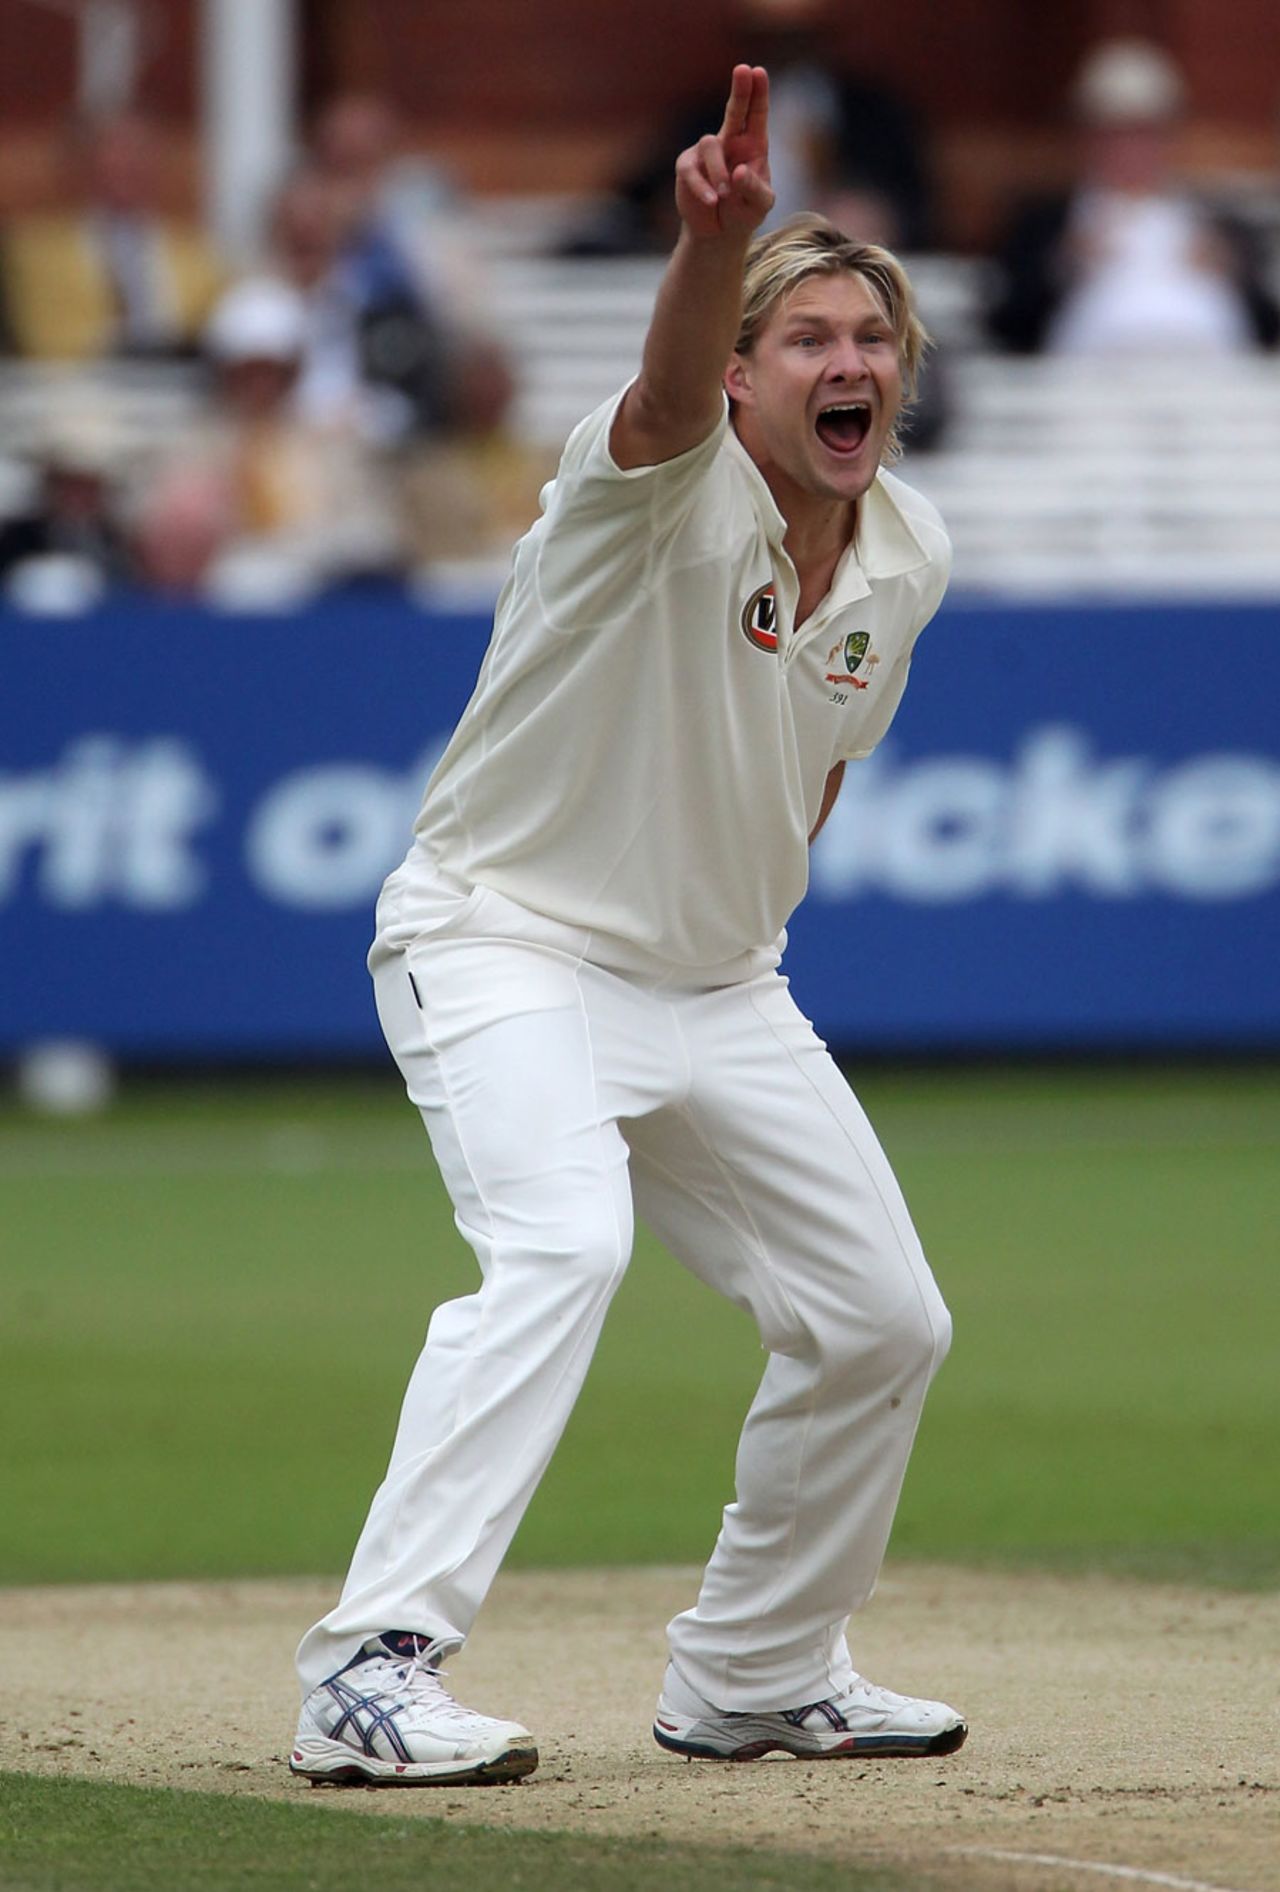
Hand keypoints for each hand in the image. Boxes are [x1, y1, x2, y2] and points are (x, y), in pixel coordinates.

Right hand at [674, 64, 773, 240]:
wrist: (718, 234)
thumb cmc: (744, 213)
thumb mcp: (760, 206)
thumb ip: (755, 189)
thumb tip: (738, 171)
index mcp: (753, 145)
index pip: (756, 113)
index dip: (758, 92)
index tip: (758, 72)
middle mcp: (730, 142)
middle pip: (735, 109)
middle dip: (740, 90)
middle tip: (743, 69)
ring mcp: (707, 153)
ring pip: (710, 145)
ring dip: (718, 171)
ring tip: (725, 195)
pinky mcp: (687, 167)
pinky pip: (691, 170)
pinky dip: (702, 186)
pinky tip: (711, 200)